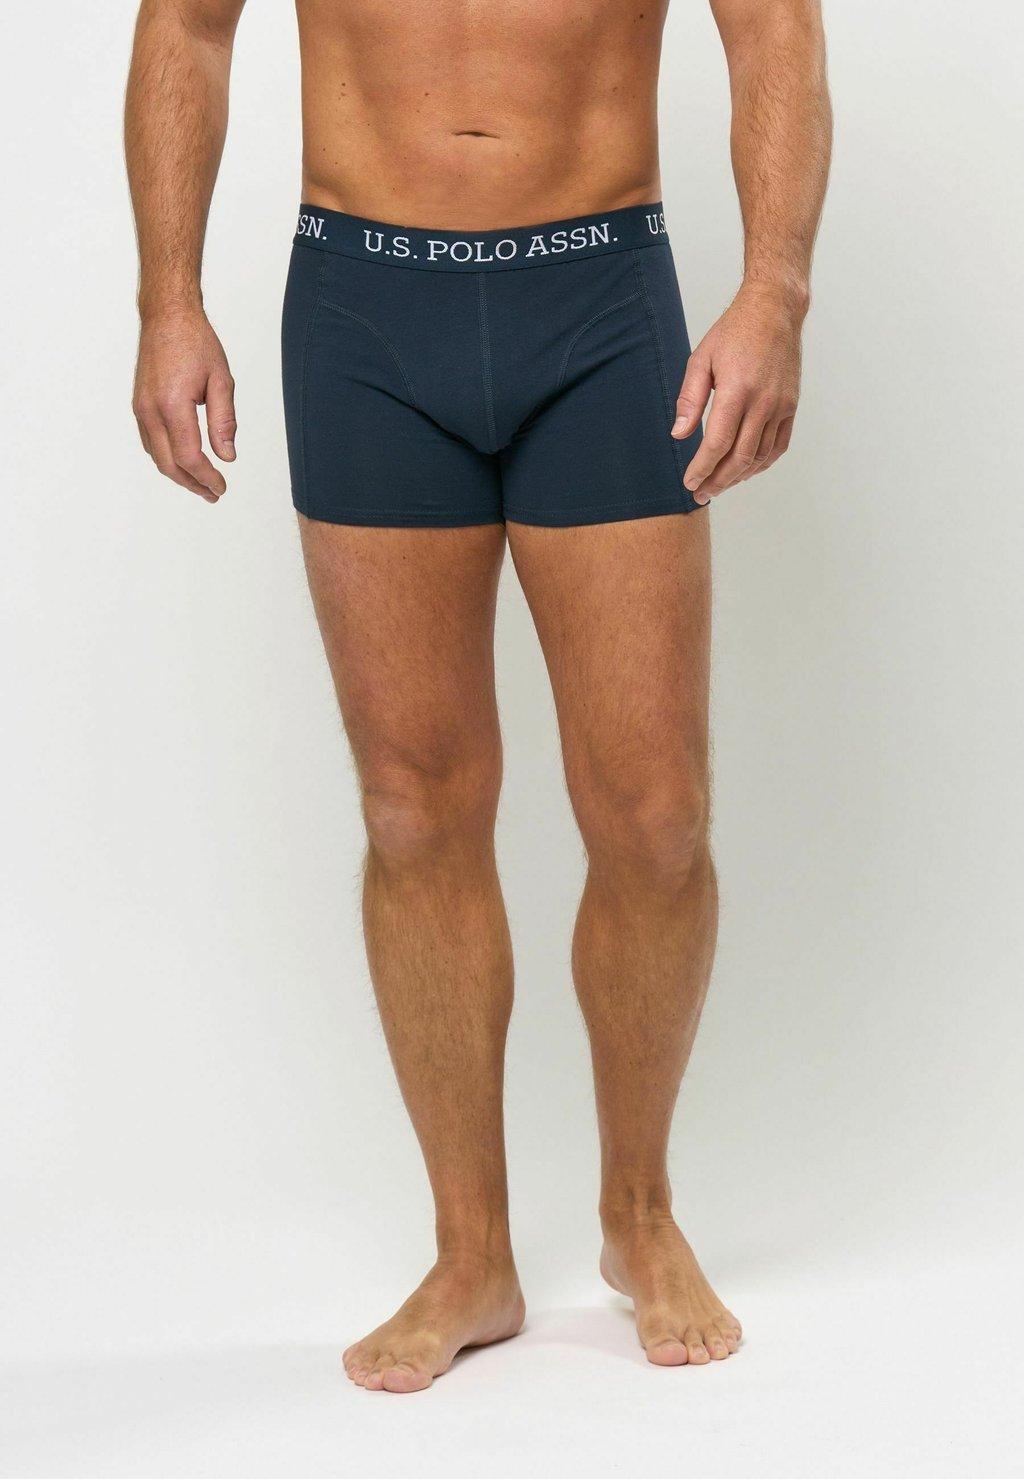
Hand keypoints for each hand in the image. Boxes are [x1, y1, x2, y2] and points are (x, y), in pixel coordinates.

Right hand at [133, 311, 236, 502]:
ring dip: (178, 474)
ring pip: (156, 456)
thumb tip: (227, 456)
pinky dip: (166, 458)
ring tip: (201, 484)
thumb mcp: (221, 380)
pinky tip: (182, 462)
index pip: (189, 456)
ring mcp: (141, 408)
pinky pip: (150, 442)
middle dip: (192, 484)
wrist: (166, 316)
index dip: (207, 477)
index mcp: (173, 404)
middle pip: (169, 464)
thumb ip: (224, 421)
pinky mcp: (138, 405)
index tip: (221, 487)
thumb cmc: (195, 342)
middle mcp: (151, 410)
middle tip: (213, 494)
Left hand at [671, 283, 803, 503]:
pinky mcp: (791, 406)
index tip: (689, 482)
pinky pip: (778, 446)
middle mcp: (763, 402)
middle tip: (701, 494)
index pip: (717, 444)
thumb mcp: (701, 359)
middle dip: (718, 481)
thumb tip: (678, 434)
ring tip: (719, 486)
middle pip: (740, 458)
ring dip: (739, 477)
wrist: (775, 311)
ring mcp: (781, 406)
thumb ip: (689, 399)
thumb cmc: (734, 332)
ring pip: (760, 456)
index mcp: (737, 391)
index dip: (702, 468)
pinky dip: (762, 463)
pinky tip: (746, 471)